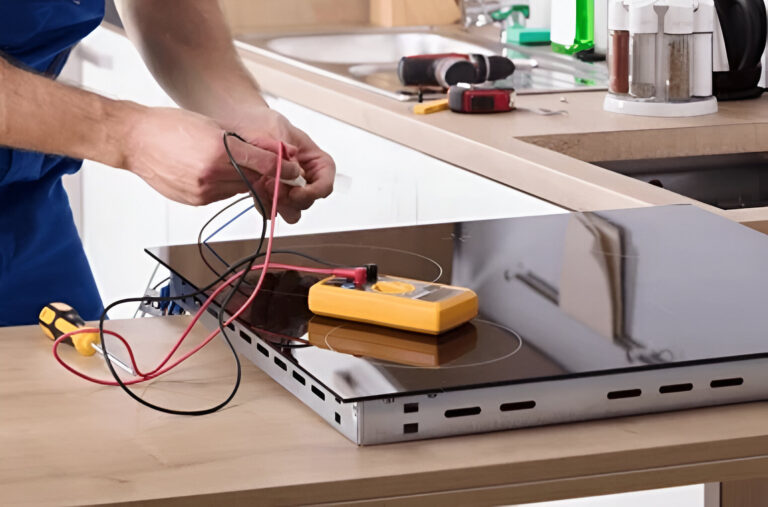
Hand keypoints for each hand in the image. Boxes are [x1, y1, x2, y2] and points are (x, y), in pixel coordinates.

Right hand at [121, 106, 301, 205]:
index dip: (283, 167)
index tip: (293, 169)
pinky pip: (222, 196)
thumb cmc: (170, 125)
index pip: (264, 164)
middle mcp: (212, 174)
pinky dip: (226, 186)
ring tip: (232, 165)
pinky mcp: (195, 201)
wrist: (134, 140)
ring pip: (240, 190)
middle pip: (255, 179)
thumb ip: (245, 142)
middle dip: (266, 175)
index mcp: (218, 150)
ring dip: (245, 180)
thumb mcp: (213, 125)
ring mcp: (203, 191)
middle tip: (274, 170)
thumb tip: (276, 151)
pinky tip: (215, 173)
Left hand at [220, 107, 335, 223]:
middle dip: (291, 200)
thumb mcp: (276, 130)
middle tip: (275, 190)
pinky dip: (264, 204)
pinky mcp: (272, 194)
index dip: (314, 192)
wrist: (242, 125)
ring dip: (278, 205)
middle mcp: (305, 177)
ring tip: (263, 188)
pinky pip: (273, 209)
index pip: (325, 183)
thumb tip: (291, 168)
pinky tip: (256, 190)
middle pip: (308, 201)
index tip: (296, 193)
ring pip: (292, 210)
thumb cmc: (264, 123)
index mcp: (315, 161)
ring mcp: (289, 188)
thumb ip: (283, 151)